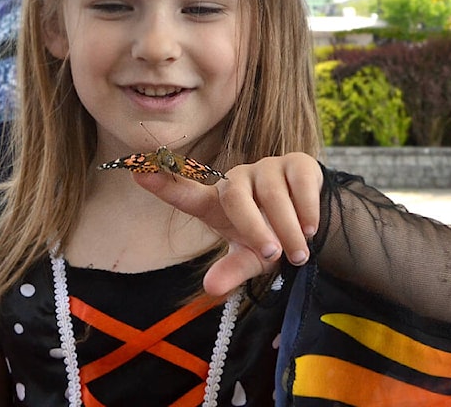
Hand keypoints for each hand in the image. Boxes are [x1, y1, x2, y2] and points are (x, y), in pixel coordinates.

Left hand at [133, 152, 322, 296]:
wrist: (314, 223)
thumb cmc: (271, 239)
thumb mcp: (251, 260)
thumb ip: (232, 271)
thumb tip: (210, 287)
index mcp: (218, 204)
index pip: (186, 193)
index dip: (162, 183)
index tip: (136, 171)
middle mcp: (238, 180)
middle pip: (235, 197)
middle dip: (255, 229)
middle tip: (275, 256)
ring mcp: (266, 167)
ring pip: (273, 194)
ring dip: (288, 228)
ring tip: (299, 253)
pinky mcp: (296, 163)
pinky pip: (298, 184)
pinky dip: (307, 210)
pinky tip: (311, 228)